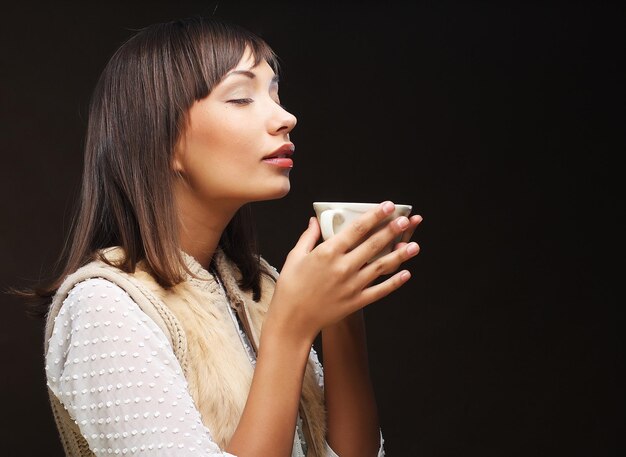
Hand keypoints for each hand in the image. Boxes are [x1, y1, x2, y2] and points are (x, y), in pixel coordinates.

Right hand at [266, 201, 421, 343]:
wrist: (292, 320)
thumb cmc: (290, 287)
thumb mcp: (295, 257)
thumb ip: (308, 237)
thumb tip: (314, 220)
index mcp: (327, 252)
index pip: (356, 229)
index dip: (374, 216)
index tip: (387, 206)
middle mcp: (343, 267)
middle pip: (373, 244)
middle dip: (391, 230)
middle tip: (406, 220)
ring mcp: (352, 285)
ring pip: (381, 267)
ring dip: (399, 255)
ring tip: (415, 246)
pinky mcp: (356, 301)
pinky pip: (380, 290)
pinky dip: (394, 283)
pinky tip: (406, 274)